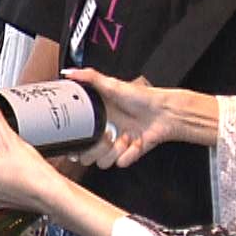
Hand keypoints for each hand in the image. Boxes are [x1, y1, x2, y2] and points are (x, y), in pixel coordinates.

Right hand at [60, 69, 194, 169]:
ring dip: (113, 151)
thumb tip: (70, 72)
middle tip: (106, 135)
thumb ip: (89, 77)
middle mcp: (103, 135)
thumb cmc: (141, 97)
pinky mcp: (129, 154)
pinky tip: (134, 141)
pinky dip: (129, 154)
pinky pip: (121, 163)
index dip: (74, 142)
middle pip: (86, 157)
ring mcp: (116, 146)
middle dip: (95, 149)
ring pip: (102, 163)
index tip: (77, 139)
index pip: (76, 138)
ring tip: (124, 137)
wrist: (165, 111)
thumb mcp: (112, 84)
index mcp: (95, 120)